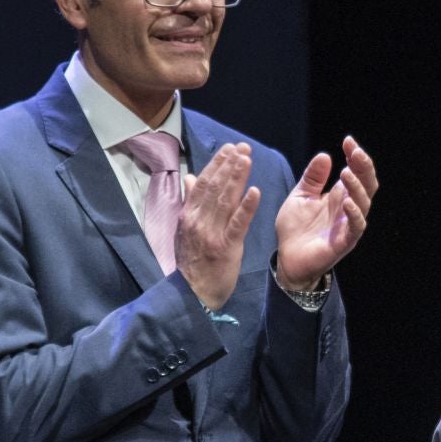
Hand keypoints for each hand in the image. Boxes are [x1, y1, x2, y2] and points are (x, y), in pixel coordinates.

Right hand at [176, 143, 260, 309]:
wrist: (193, 294)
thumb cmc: (193, 261)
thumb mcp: (185, 229)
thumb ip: (189, 202)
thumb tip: (188, 177)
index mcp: (189, 215)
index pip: (203, 183)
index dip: (217, 164)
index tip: (230, 148)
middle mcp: (198, 221)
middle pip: (215, 187)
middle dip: (229, 165)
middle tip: (243, 147)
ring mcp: (211, 233)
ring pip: (225, 200)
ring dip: (237, 178)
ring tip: (247, 159)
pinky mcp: (226, 247)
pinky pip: (237, 224)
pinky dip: (246, 207)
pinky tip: (255, 191)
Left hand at [276, 136, 377, 288]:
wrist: (287, 258)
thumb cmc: (295, 228)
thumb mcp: (301, 196)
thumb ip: (312, 178)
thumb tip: (325, 155)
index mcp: (339, 196)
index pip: (356, 172)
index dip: (355, 157)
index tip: (348, 141)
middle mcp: (348, 209)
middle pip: (367, 184)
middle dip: (364, 167)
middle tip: (355, 152)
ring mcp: (348, 225)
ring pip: (364, 203)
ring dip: (357, 187)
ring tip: (345, 173)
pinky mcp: (344, 241)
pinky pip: (356, 227)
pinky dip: (354, 214)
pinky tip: (347, 202)